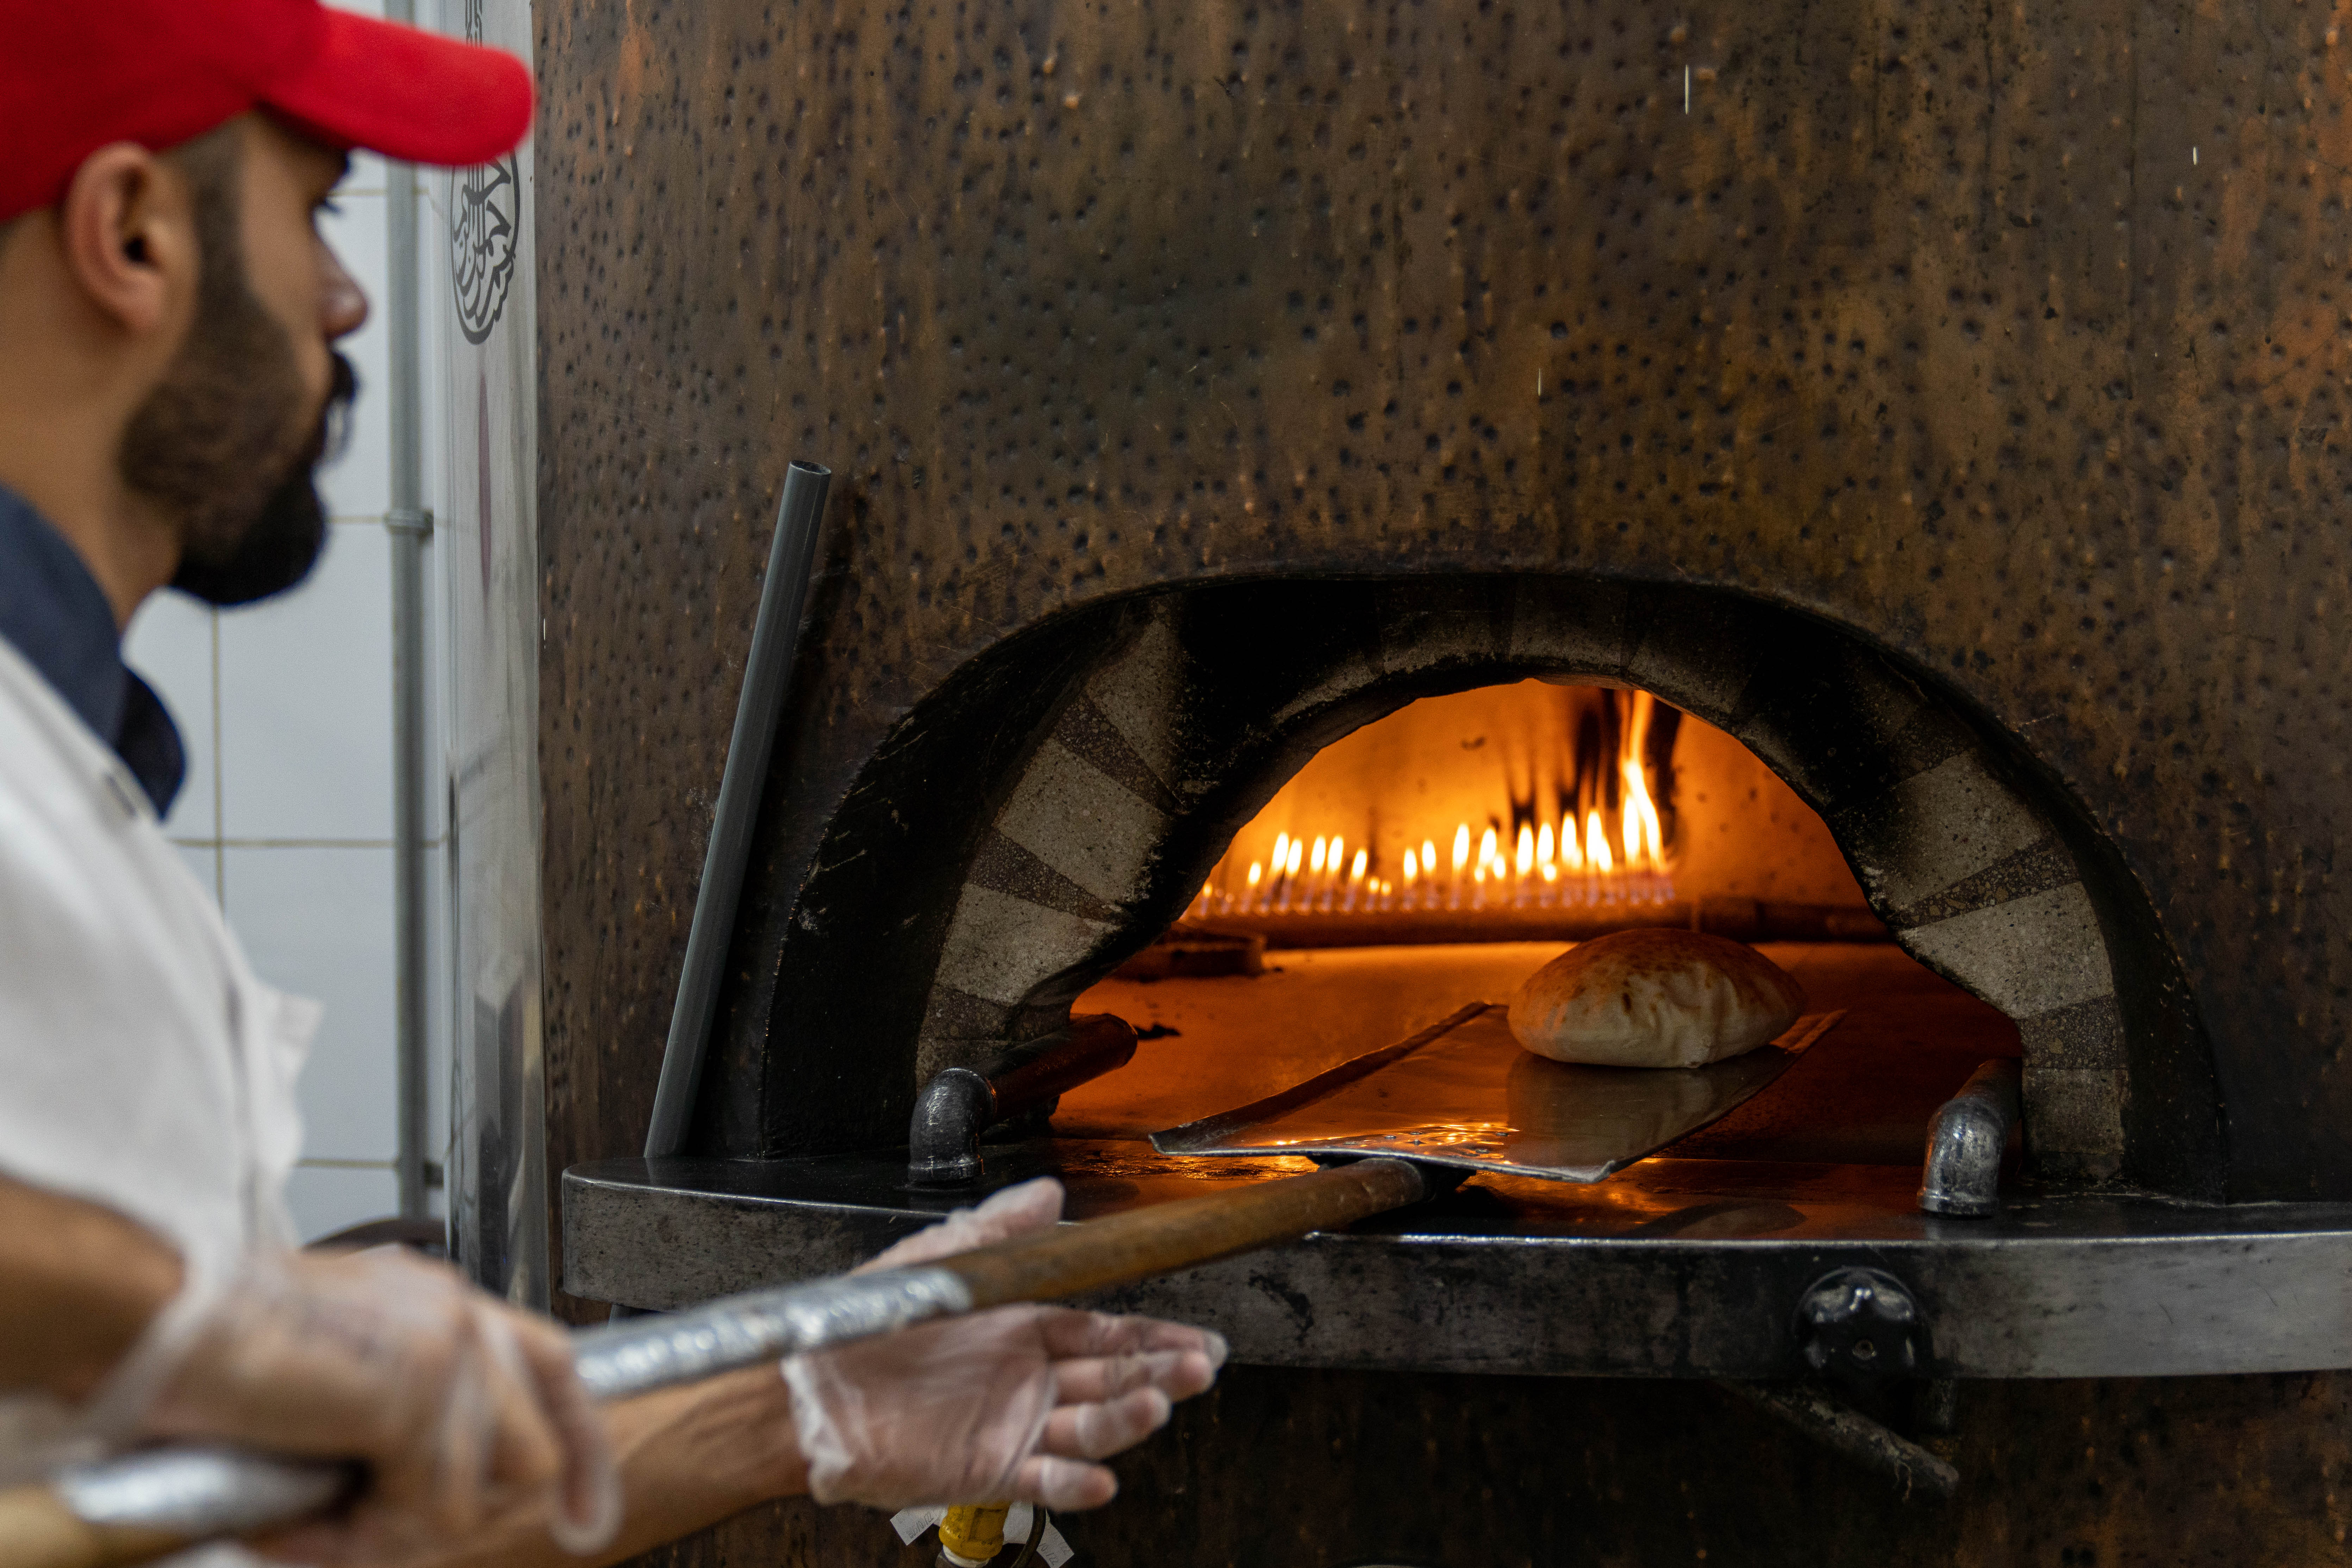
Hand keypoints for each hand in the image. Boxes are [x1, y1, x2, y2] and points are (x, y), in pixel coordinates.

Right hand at [89, 1246, 619, 1562]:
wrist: (153, 1324)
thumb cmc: (215, 1356)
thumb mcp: (328, 1384)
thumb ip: (390, 1423)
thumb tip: (416, 1501)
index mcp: (434, 1304)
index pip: (552, 1367)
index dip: (582, 1450)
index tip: (587, 1519)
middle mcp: (455, 1312)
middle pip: (530, 1454)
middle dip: (444, 1515)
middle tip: (346, 1527)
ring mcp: (448, 1346)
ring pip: (473, 1496)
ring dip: (383, 1529)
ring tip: (299, 1509)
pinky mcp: (422, 1388)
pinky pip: (430, 1508)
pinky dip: (356, 1532)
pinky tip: (291, 1505)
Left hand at [782, 1178, 1224, 1511]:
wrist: (809, 1386)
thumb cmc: (869, 1321)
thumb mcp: (941, 1258)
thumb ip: (1000, 1228)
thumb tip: (1051, 1190)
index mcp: (1026, 1328)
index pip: (1108, 1332)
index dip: (1155, 1337)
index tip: (1198, 1341)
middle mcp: (1029, 1379)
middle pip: (1113, 1379)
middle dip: (1160, 1374)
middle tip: (1199, 1369)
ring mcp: (1012, 1426)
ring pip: (1089, 1429)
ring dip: (1128, 1421)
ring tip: (1157, 1407)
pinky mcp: (987, 1470)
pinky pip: (1042, 1481)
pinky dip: (1075, 1484)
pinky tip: (1102, 1481)